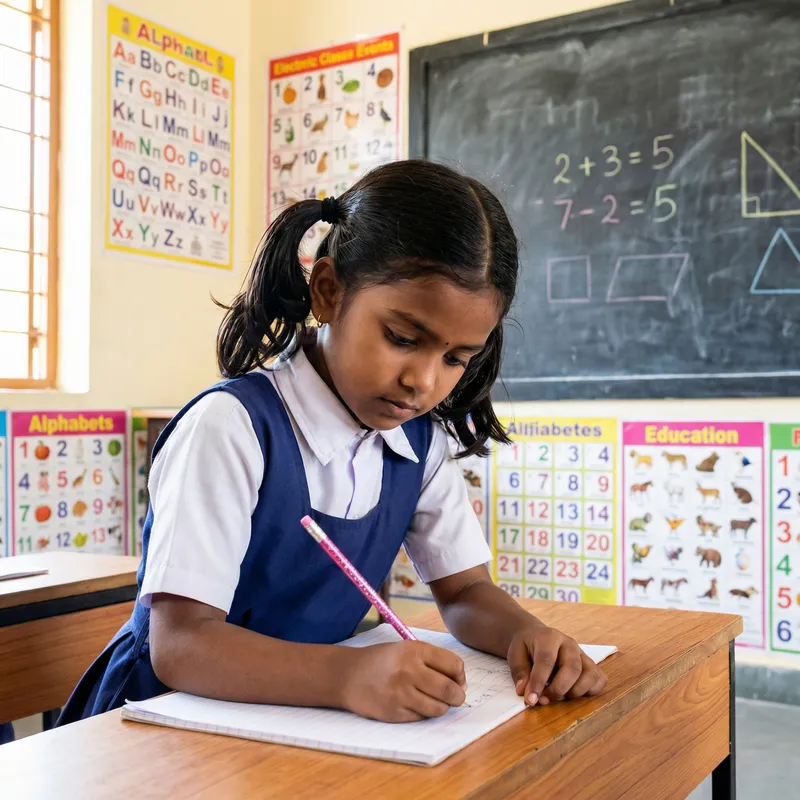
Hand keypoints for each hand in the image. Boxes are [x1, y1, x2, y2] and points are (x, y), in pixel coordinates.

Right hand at [341, 641, 466, 722]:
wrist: (348, 675)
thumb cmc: (382, 661)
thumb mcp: (406, 649)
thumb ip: (433, 661)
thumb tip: (460, 683)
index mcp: (414, 650)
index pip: (453, 665)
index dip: (460, 675)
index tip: (458, 680)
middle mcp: (408, 670)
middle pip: (449, 689)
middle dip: (458, 696)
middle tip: (456, 696)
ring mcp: (401, 693)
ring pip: (438, 708)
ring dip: (443, 707)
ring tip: (436, 701)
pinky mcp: (394, 712)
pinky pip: (421, 717)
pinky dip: (424, 713)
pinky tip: (416, 704)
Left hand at [507, 625, 607, 706]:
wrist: (536, 636)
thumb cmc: (526, 646)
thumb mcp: (515, 653)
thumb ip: (520, 672)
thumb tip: (525, 692)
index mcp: (549, 637)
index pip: (547, 659)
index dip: (539, 682)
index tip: (531, 700)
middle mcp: (569, 644)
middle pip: (573, 667)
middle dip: (558, 689)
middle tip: (544, 701)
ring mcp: (582, 654)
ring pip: (590, 674)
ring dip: (575, 692)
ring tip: (557, 697)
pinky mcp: (590, 665)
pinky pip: (600, 679)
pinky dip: (590, 691)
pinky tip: (573, 694)